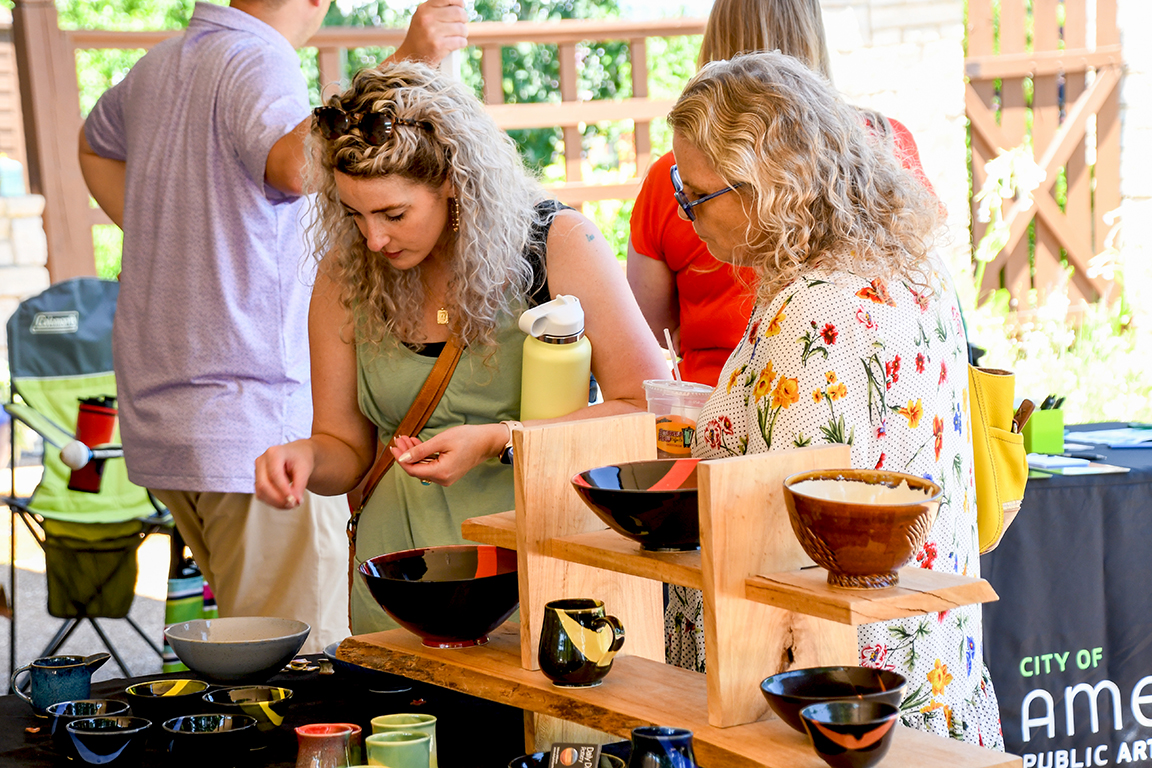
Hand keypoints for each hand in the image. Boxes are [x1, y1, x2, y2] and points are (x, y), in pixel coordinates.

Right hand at [255, 441, 315, 508]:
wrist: (298, 454)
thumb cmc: (301, 458)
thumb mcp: (305, 469)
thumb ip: (300, 485)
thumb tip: (296, 501)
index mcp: (273, 453)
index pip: (275, 475)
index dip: (284, 490)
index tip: (295, 500)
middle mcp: (262, 460)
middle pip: (264, 484)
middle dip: (278, 499)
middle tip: (293, 505)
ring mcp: (257, 470)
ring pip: (261, 492)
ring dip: (275, 502)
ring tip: (291, 504)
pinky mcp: (258, 480)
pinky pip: (261, 495)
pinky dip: (273, 502)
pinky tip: (284, 503)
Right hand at [390, 0, 467, 65]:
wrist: (410, 59)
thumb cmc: (421, 38)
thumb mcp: (423, 18)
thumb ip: (438, 10)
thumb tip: (459, 5)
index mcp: (424, 9)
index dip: (459, 3)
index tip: (460, 8)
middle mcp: (427, 19)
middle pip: (459, 13)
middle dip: (463, 20)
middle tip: (460, 26)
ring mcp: (432, 32)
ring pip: (462, 28)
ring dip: (463, 34)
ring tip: (456, 37)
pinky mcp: (438, 46)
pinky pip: (461, 41)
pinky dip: (461, 43)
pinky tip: (454, 45)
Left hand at [390, 423, 505, 485]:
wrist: (487, 441)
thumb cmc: (468, 438)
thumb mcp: (441, 441)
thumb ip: (421, 450)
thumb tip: (403, 458)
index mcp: (441, 472)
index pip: (413, 470)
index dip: (401, 459)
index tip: (394, 446)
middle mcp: (443, 479)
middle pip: (417, 469)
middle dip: (406, 454)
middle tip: (399, 439)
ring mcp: (446, 477)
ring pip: (423, 466)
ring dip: (414, 453)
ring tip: (406, 439)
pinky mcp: (448, 472)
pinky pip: (431, 465)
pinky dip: (422, 455)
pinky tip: (416, 444)